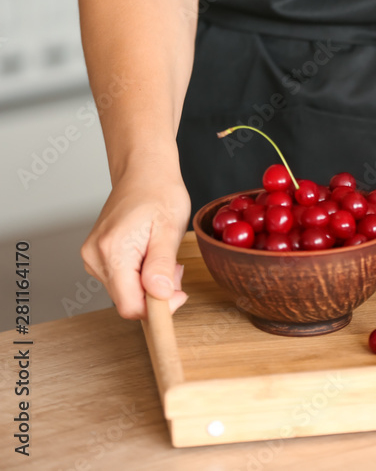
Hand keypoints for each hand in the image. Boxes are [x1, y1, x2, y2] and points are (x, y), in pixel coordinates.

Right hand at [81, 160, 189, 318]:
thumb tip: (159, 295)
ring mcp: (92, 257)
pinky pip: (121, 279)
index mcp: (112, 251)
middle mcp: (95, 257)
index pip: (130, 305)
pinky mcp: (97, 256)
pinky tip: (150, 254)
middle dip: (156, 292)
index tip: (178, 293)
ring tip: (162, 254)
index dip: (157, 308)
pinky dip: (140, 274)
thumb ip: (162, 265)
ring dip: (149, 283)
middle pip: (128, 300)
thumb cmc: (159, 193)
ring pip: (125, 291)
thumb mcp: (169, 229)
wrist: (143, 172)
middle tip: (174, 266)